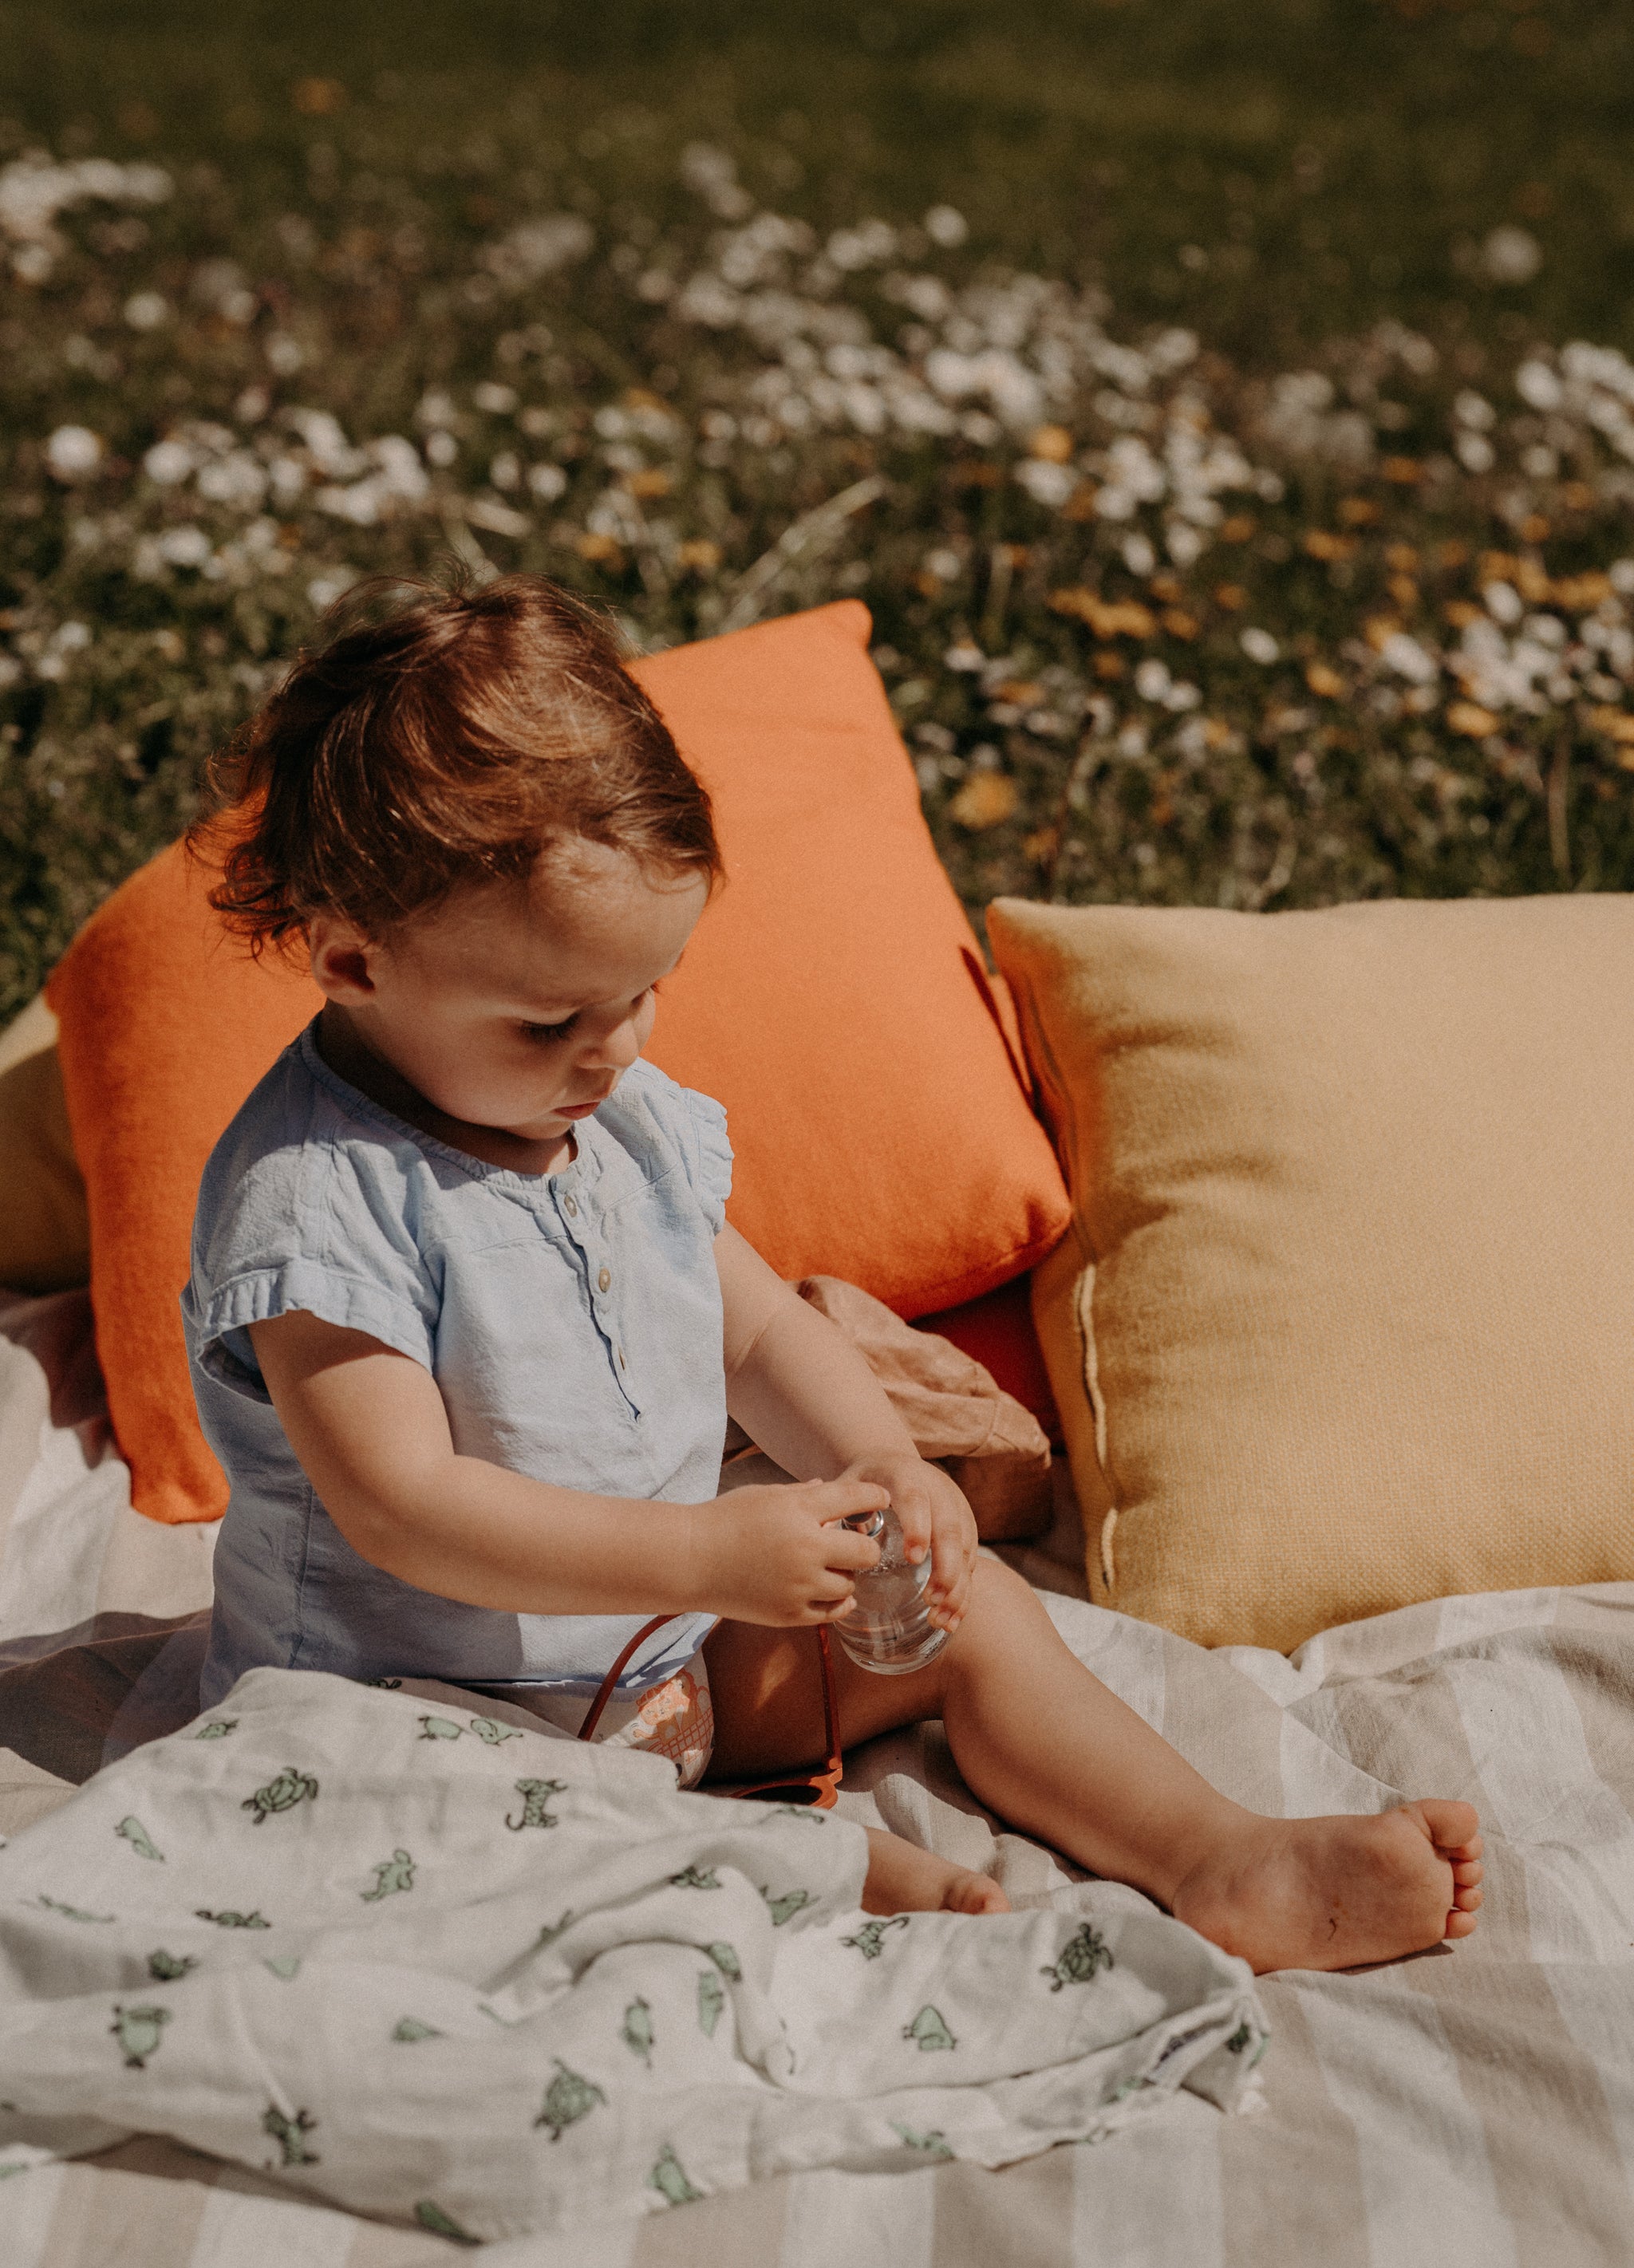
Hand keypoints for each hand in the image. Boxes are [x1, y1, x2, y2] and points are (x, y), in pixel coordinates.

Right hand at [691, 1477, 888, 1626]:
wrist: (689, 1560)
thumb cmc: (724, 1520)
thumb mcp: (764, 1494)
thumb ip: (802, 1493)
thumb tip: (829, 1487)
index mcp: (799, 1510)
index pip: (855, 1498)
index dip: (875, 1497)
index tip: (882, 1500)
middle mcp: (805, 1547)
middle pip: (865, 1551)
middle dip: (866, 1547)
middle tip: (858, 1546)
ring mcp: (799, 1584)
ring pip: (850, 1585)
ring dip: (846, 1577)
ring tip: (832, 1570)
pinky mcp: (789, 1614)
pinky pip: (832, 1612)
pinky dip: (837, 1602)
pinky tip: (830, 1592)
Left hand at [835, 1452, 978, 1633]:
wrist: (893, 1462)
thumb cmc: (865, 1481)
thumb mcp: (849, 1484)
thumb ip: (836, 1509)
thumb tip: (818, 1540)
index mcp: (904, 1476)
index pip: (916, 1499)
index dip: (918, 1527)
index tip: (913, 1558)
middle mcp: (937, 1490)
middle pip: (950, 1527)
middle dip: (945, 1566)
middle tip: (932, 1599)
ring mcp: (955, 1508)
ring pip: (965, 1547)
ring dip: (957, 1586)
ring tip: (941, 1618)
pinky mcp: (965, 1527)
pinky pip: (971, 1560)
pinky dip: (964, 1591)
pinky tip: (952, 1618)